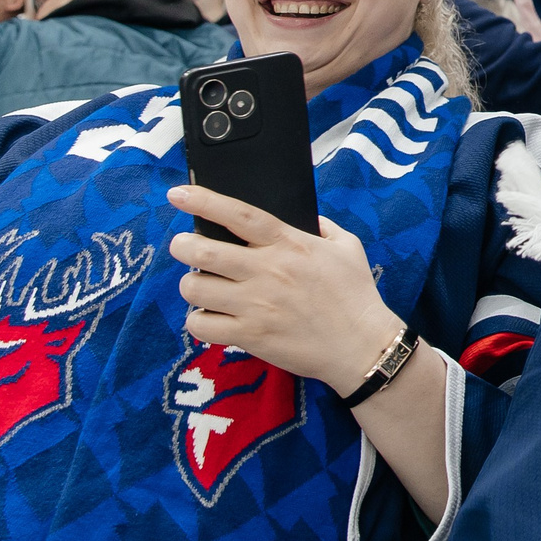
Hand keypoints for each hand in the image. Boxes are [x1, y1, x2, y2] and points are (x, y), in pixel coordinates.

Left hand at [168, 187, 400, 391]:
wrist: (361, 346)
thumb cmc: (356, 295)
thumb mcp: (347, 247)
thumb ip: (322, 227)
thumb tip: (305, 218)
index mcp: (288, 244)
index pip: (239, 215)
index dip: (205, 201)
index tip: (178, 194)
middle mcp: (267, 271)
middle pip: (203, 252)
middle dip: (182, 245)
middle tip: (183, 246)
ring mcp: (255, 305)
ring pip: (195, 288)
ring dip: (191, 285)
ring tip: (201, 285)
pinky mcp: (249, 336)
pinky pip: (201, 325)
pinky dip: (199, 321)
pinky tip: (210, 317)